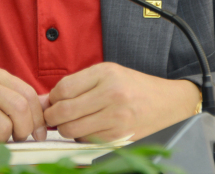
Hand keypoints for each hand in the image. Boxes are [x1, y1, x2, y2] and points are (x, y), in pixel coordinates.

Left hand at [44, 62, 200, 141]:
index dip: (52, 98)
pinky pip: (86, 140)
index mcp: (106, 73)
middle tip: (52, 117)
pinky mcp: (119, 136)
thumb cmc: (134, 86)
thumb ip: (78, 84)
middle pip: (65, 111)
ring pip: (72, 129)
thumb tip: (47, 99)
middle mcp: (111, 94)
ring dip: (65, 129)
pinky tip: (88, 128)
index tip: (52, 101)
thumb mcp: (108, 73)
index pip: (64, 88)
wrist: (167, 103)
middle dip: (52, 117)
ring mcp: (116, 117)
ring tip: (70, 122)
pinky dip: (81, 137)